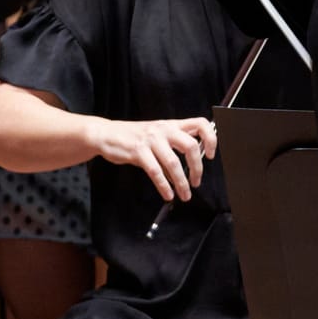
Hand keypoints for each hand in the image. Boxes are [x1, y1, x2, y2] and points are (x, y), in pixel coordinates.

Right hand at [91, 116, 217, 200]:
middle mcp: (164, 130)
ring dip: (181, 183)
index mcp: (172, 125)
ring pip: (173, 163)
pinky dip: (164, 186)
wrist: (106, 134)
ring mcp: (151, 140)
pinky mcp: (138, 151)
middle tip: (196, 182)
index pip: (200, 124)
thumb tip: (188, 169)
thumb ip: (173, 148)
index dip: (211, 138)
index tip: (211, 155)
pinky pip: (155, 171)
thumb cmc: (134, 136)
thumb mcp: (157, 136)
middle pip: (190, 146)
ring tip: (184, 194)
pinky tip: (167, 194)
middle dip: (197, 168)